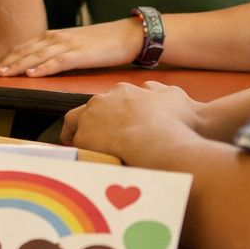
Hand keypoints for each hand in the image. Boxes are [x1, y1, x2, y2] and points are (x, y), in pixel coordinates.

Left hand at [0, 20, 142, 76]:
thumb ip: (56, 53)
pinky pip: (59, 62)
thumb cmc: (101, 43)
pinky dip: (44, 68)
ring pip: (37, 56)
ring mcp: (68, 45)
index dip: (6, 58)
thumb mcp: (73, 46)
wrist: (127, 35)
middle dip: (5, 63)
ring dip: (18, 65)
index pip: (23, 48)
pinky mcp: (81, 54)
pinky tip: (32, 74)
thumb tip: (39, 65)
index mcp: (53, 37)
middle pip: (25, 52)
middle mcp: (56, 38)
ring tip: (2, 74)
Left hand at [61, 81, 200, 161]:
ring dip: (80, 133)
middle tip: (97, 135)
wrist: (158, 140)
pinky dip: (80, 151)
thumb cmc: (172, 121)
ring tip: (85, 147)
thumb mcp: (174, 97)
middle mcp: (103, 99)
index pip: (110, 99)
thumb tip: (154, 88)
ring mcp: (90, 117)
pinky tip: (86, 160)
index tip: (115, 123)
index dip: (111, 112)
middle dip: (93, 120)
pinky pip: (75, 144)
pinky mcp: (83, 136)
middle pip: (89, 108)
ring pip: (75, 123)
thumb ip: (163, 92)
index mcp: (123, 91)